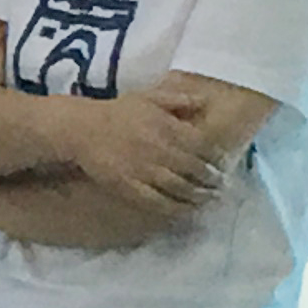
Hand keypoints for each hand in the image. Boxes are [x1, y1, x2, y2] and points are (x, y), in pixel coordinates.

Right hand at [72, 88, 229, 214]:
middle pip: (197, 171)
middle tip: (220, 188)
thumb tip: (205, 100)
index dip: (219, 160)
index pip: (204, 147)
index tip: (225, 166)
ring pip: (181, 189)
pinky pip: (158, 202)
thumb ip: (178, 98)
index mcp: (167, 126)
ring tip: (207, 200)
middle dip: (213, 182)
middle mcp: (159, 149)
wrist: (82, 129)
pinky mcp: (129, 186)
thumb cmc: (118, 112)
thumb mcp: (148, 97)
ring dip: (198, 197)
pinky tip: (184, 211)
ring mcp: (144, 170)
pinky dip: (175, 209)